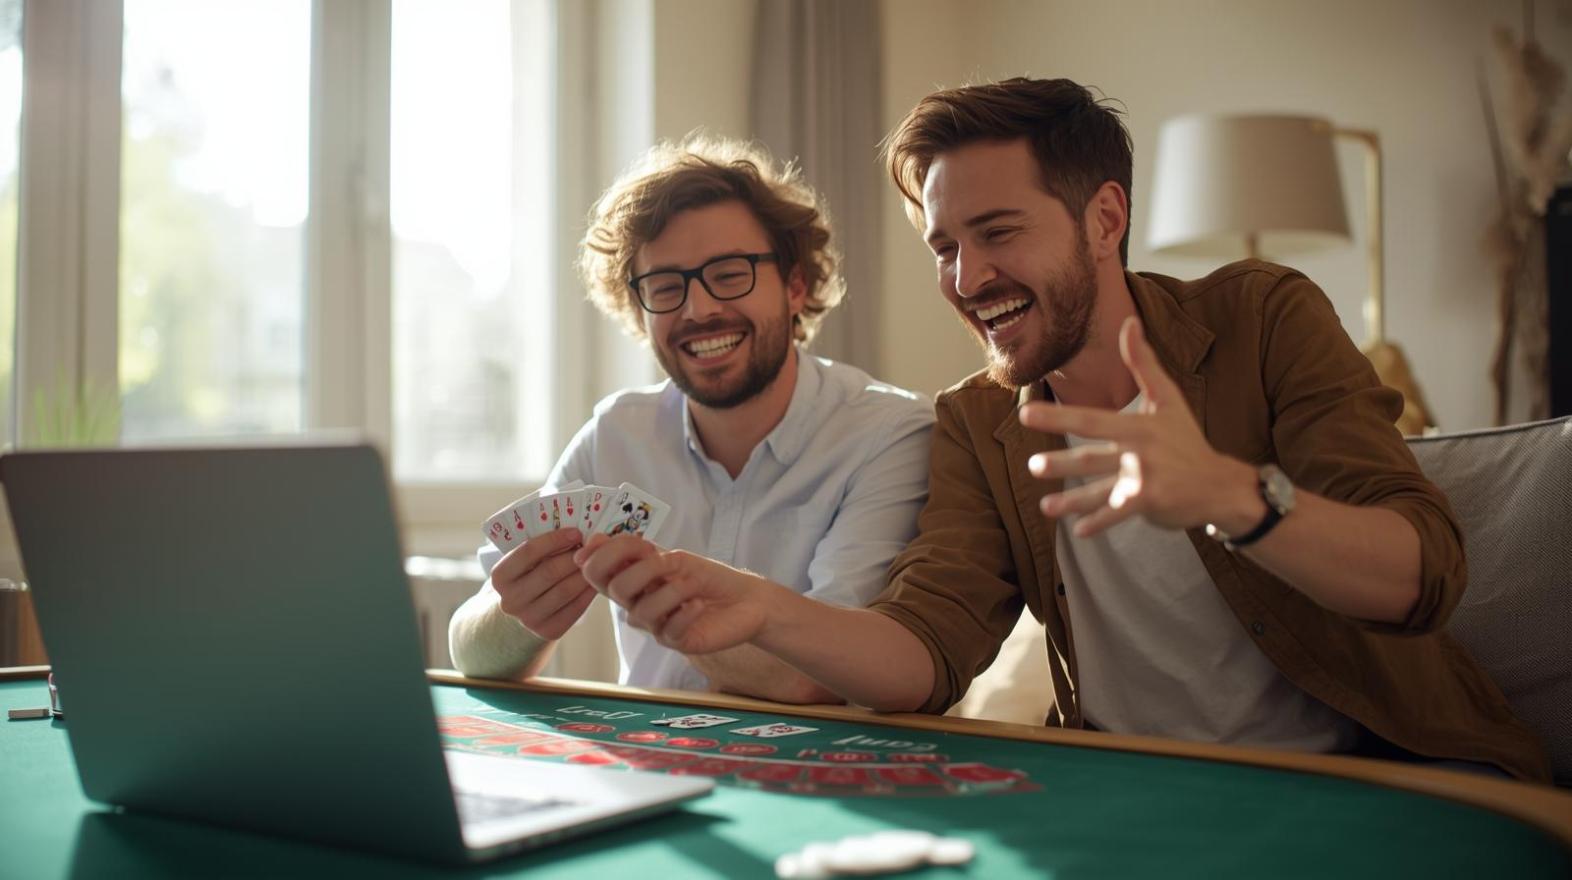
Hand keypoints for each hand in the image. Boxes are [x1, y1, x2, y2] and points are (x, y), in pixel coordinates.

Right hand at [491, 528, 596, 639]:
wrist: (514, 619)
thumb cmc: (524, 580)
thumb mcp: (520, 564)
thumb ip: (538, 549)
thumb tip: (575, 533)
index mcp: (500, 576)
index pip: (528, 551)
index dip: (554, 539)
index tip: (576, 532)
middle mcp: (511, 600)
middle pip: (550, 572)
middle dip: (574, 556)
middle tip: (591, 546)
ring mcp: (528, 619)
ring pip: (565, 590)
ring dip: (584, 573)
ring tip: (595, 561)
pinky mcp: (548, 631)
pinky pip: (575, 609)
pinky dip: (588, 592)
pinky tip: (595, 581)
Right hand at [575, 534, 767, 654]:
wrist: (744, 599)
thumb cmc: (708, 577)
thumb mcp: (673, 558)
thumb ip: (637, 554)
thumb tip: (595, 539)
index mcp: (632, 582)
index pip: (596, 572)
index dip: (609, 554)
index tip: (644, 545)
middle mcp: (638, 604)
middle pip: (615, 589)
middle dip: (644, 569)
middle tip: (670, 562)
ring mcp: (655, 626)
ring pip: (642, 610)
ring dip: (671, 590)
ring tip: (693, 585)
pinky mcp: (676, 642)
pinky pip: (669, 630)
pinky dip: (685, 612)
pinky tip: (698, 603)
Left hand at [1019, 317, 1257, 537]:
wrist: (1219, 483)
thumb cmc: (1187, 439)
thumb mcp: (1167, 399)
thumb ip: (1143, 363)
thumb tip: (1129, 321)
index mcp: (1139, 426)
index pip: (1092, 419)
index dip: (1059, 416)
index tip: (1027, 413)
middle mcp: (1140, 452)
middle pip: (1093, 456)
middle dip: (1061, 461)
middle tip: (1031, 464)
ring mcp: (1146, 479)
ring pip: (1100, 489)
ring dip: (1072, 500)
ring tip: (1045, 507)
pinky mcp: (1152, 503)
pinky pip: (1119, 513)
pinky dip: (1100, 522)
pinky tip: (1079, 531)